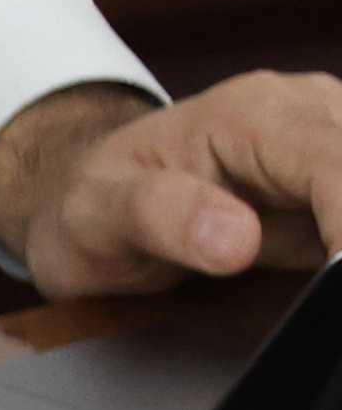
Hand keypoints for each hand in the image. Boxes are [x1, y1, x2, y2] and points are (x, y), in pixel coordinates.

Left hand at [0, 74, 341, 297]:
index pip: (335, 163)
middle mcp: (308, 112)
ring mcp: (333, 139)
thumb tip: (235, 240)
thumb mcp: (96, 215)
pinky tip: (327, 276)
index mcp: (254, 114)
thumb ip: (160, 217)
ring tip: (321, 286)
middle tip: (325, 297)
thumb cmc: (95, 203)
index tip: (341, 276)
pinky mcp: (340, 176)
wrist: (93, 197)